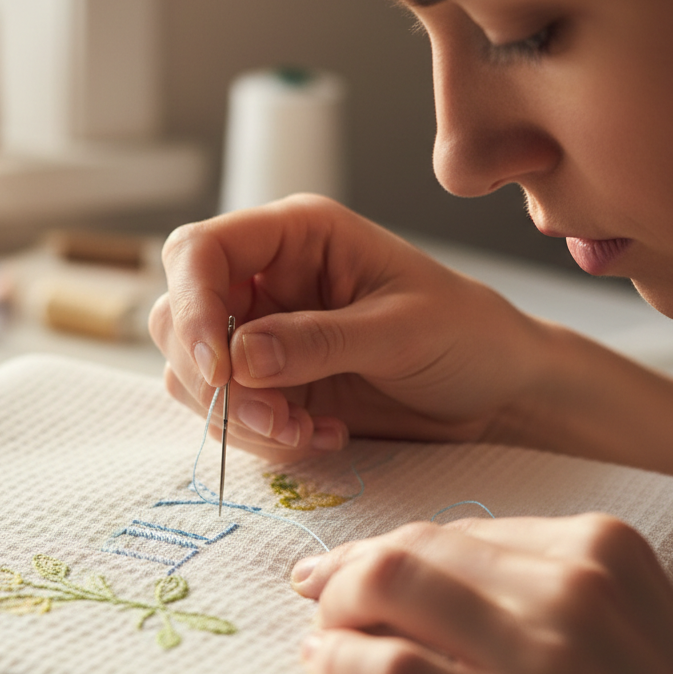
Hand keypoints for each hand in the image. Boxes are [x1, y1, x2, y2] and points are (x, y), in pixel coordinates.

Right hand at [149, 195, 550, 461]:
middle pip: (178, 316)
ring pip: (192, 373)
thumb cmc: (466, 334)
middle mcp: (265, 281)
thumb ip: (318, 341)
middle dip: (212, 378)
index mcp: (294, 237)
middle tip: (274, 418)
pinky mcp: (269, 385)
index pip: (199, 251)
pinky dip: (259, 436)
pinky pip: (226, 413)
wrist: (495, 391)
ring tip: (304, 432)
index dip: (192, 305)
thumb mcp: (402, 331)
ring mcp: (261, 335)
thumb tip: (238, 358)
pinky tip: (318, 436)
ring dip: (236, 416)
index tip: (219, 369)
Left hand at [294, 514, 672, 673]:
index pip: (448, 531)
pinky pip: (396, 672)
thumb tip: (415, 572)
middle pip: (409, 549)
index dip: (379, 549)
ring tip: (321, 637)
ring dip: (334, 610)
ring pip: (389, 587)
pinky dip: (341, 663)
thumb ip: (534, 586)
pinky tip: (325, 668)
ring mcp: (550, 659)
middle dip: (345, 571)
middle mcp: (573, 587)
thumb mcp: (621, 626)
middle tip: (316, 598)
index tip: (342, 569)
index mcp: (599, 548)